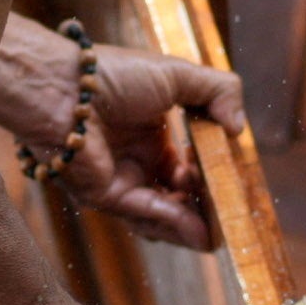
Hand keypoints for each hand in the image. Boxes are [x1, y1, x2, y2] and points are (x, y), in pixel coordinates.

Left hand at [0, 15, 235, 250]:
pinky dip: (176, 224)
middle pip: (178, 196)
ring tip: (221, 226)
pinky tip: (202, 231)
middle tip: (231, 207)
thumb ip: (218, 92)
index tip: (231, 174)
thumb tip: (239, 130)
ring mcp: (122, 181)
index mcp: (150, 134)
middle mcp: (135, 161)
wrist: (66, 87)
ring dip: (195, 221)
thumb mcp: (178, 74)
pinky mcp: (108, 196)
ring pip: (165, 214)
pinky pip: (148, 215)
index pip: (187, 167)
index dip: (210, 173)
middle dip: (207, 204)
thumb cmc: (114, 73)